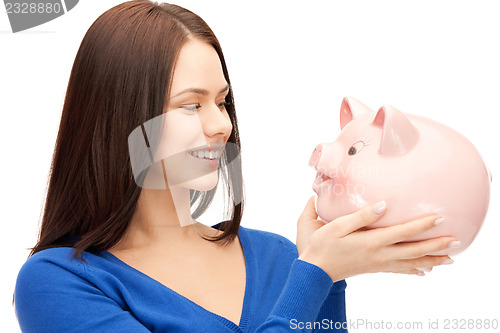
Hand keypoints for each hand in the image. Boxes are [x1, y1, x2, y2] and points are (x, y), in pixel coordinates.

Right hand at [296, 196, 456, 281]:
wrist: (314, 270)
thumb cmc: (320, 245)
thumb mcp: (335, 225)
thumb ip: (359, 216)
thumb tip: (381, 205)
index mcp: (371, 241)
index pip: (403, 232)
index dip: (422, 225)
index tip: (440, 217)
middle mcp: (379, 254)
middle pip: (413, 251)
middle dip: (436, 246)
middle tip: (455, 241)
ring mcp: (377, 263)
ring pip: (410, 263)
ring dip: (431, 260)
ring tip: (448, 259)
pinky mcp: (373, 268)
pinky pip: (399, 270)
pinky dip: (414, 270)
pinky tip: (423, 271)